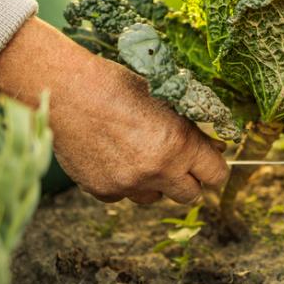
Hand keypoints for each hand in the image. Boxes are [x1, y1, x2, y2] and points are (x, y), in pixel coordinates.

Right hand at [0, 18, 228, 204]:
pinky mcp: (103, 191)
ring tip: (139, 153)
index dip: (214, 167)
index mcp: (180, 144)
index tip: (209, 161)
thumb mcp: (166, 101)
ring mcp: (129, 185)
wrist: (67, 91)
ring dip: (155, 181)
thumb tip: (215, 146)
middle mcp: (158, 170)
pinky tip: (113, 155)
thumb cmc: (118, 86)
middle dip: (188, 179)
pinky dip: (124, 181)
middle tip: (178, 161)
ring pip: (155, 197)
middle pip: (190, 194)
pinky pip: (124, 195)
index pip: (216, 174)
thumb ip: (191, 130)